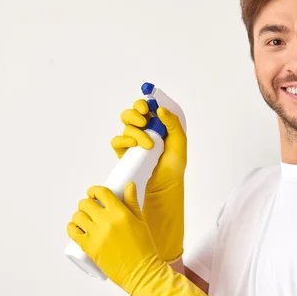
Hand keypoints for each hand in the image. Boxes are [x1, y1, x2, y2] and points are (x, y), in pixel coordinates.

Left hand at [67, 182, 220, 295]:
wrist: (141, 272)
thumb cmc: (144, 248)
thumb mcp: (140, 221)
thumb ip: (132, 202)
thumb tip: (129, 185)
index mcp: (120, 213)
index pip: (101, 193)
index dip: (94, 190)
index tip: (93, 193)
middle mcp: (106, 222)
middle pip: (86, 203)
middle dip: (87, 204)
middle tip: (90, 209)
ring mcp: (96, 235)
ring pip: (77, 216)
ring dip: (79, 215)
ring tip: (85, 220)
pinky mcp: (89, 248)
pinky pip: (73, 232)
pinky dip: (72, 227)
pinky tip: (77, 228)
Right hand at [110, 100, 185, 262]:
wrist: (162, 192)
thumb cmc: (173, 171)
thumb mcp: (179, 146)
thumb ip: (173, 125)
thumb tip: (159, 109)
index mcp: (158, 127)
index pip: (148, 108)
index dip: (145, 103)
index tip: (148, 105)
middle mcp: (144, 133)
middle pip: (133, 113)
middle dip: (135, 113)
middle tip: (144, 122)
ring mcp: (133, 144)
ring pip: (125, 126)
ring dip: (133, 130)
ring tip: (146, 144)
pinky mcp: (124, 155)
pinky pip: (117, 142)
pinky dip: (123, 141)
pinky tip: (134, 148)